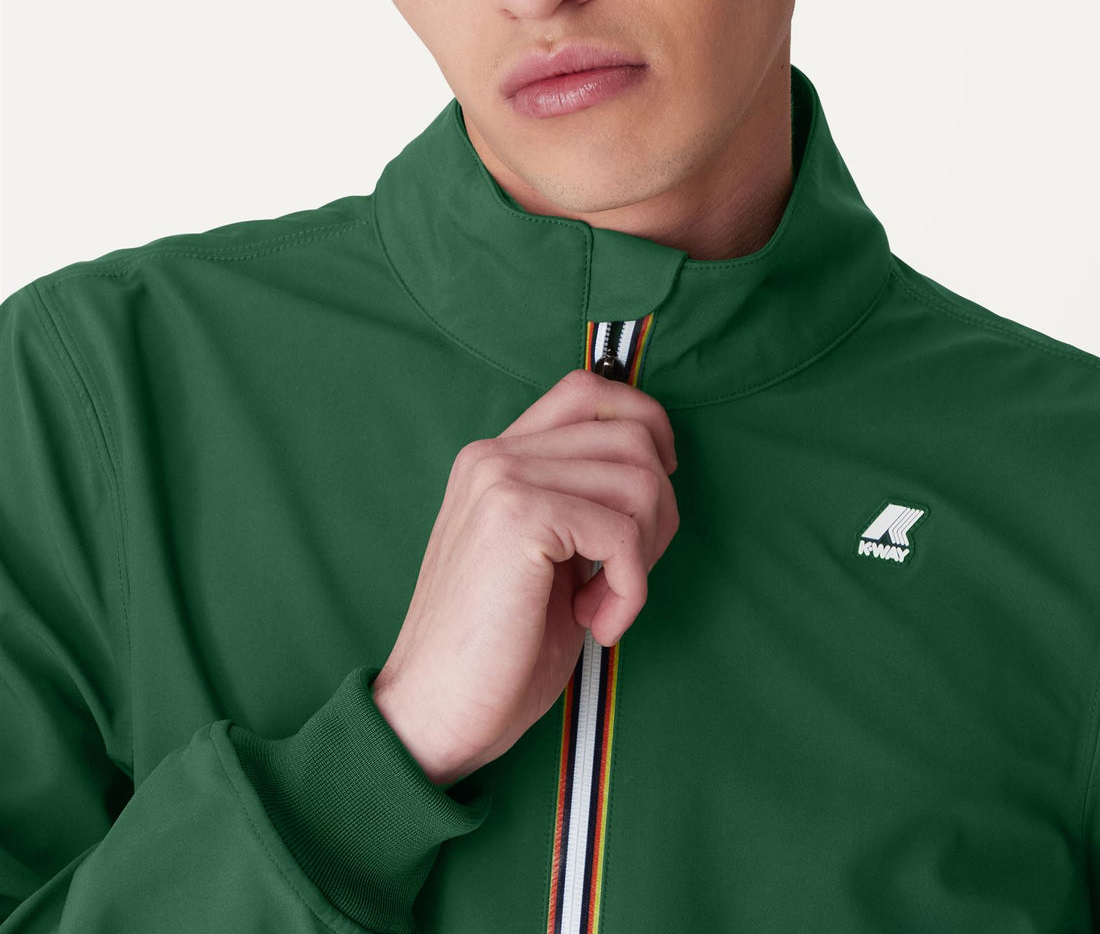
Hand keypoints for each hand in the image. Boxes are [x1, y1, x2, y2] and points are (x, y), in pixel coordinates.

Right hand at [371, 367, 679, 786]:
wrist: (430, 716)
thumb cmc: (497, 649)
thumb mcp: (548, 556)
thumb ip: (581, 502)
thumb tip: (656, 472)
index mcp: (497, 457)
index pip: (588, 391)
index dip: (645, 422)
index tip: (662, 481)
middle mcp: (495, 455)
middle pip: (630, 435)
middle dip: (659, 509)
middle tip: (630, 574)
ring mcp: (503, 480)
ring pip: (637, 479)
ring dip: (645, 553)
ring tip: (607, 604)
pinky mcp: (519, 517)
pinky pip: (622, 532)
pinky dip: (632, 587)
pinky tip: (600, 623)